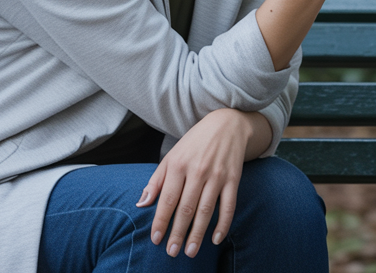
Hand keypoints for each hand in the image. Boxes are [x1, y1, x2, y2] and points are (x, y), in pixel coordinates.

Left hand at [136, 108, 252, 257]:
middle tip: (172, 252)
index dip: (161, 221)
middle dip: (178, 233)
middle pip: (186, 208)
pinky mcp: (233, 178)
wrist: (227, 124)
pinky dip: (223, 223)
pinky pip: (229, 205)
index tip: (155, 239)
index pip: (167, 199)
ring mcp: (217, 175)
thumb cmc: (194, 143)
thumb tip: (141, 204)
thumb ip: (156, 181)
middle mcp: (198, 170)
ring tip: (190, 251)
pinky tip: (216, 238)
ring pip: (206, 209)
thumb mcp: (171, 156)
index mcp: (179, 165)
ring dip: (198, 233)